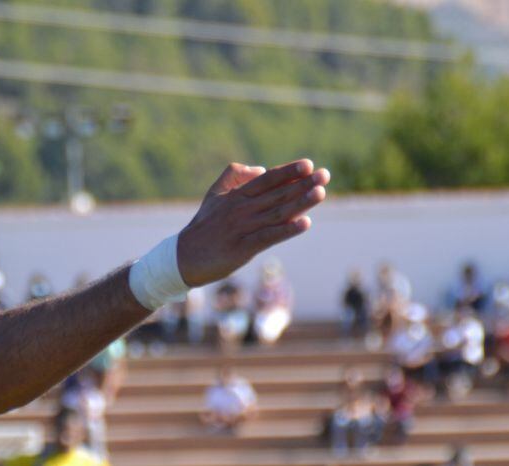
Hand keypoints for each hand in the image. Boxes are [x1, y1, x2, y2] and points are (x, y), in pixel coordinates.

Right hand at [176, 160, 329, 287]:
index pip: (267, 180)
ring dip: (300, 203)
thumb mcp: (214, 195)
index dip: (288, 172)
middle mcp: (241, 209)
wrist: (183, 257)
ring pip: (276, 213)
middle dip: (302, 184)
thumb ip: (234, 176)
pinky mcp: (242, 248)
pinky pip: (268, 237)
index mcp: (236, 196)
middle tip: (325, 175)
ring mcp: (242, 228)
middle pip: (277, 194)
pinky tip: (304, 223)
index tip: (309, 164)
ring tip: (320, 193)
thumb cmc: (202, 227)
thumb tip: (260, 168)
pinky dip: (286, 230)